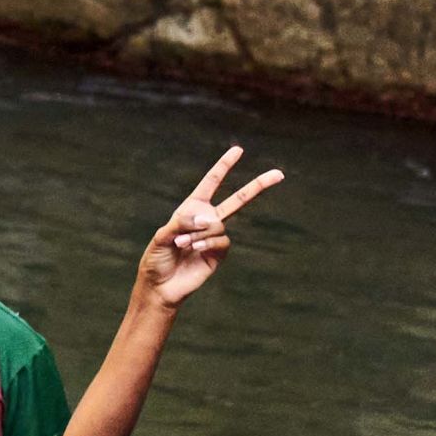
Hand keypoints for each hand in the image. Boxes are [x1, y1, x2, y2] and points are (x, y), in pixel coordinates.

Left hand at [137, 143, 282, 309]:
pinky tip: (195, 250)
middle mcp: (207, 220)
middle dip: (258, 186)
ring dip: (200, 233)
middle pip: (238, 200)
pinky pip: (222, 241)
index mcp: (192, 208)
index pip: (211, 182)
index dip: (224, 166)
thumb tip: (209, 219)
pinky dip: (208, 243)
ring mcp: (215, 237)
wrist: (160, 286)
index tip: (239, 150)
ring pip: (219, 224)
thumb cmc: (156, 258)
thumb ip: (183, 222)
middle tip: (279, 174)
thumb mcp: (162, 235)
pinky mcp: (219, 254)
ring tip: (182, 244)